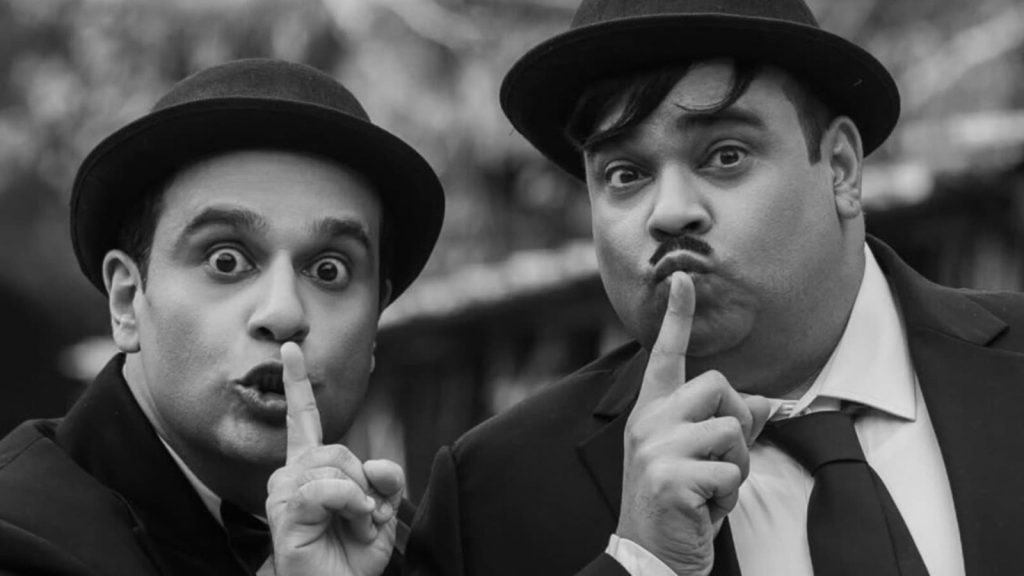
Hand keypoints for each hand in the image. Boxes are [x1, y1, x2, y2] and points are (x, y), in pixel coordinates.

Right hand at [265, 342, 404, 575]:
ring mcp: (284, 493)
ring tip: (353, 524)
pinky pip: (326, 487)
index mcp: (311, 469)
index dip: (297, 383)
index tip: (291, 349)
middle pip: (340, 449)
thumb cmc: (351, 555)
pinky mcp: (285, 512)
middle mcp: (291, 476)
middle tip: (363, 516)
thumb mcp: (381, 510)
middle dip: (365, 483)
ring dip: (360, 499)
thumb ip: (385, 479)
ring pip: (336, 466)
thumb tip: (380, 467)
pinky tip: (350, 519)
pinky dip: (349, 502)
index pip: (303, 420)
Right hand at [616, 273, 770, 575]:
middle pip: (718, 386)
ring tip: (711, 490)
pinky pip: (729, 472)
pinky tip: (704, 511)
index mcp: (651, 414)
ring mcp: (655, 448)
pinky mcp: (670, 477)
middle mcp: (647, 423)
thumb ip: (727, 427)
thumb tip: (768, 403)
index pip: (665, 356)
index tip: (682, 279)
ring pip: (732, 430)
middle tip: (721, 459)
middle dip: (736, 421)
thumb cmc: (677, 507)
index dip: (676, 316)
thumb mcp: (697, 461)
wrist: (649, 558)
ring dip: (735, 467)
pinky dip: (728, 497)